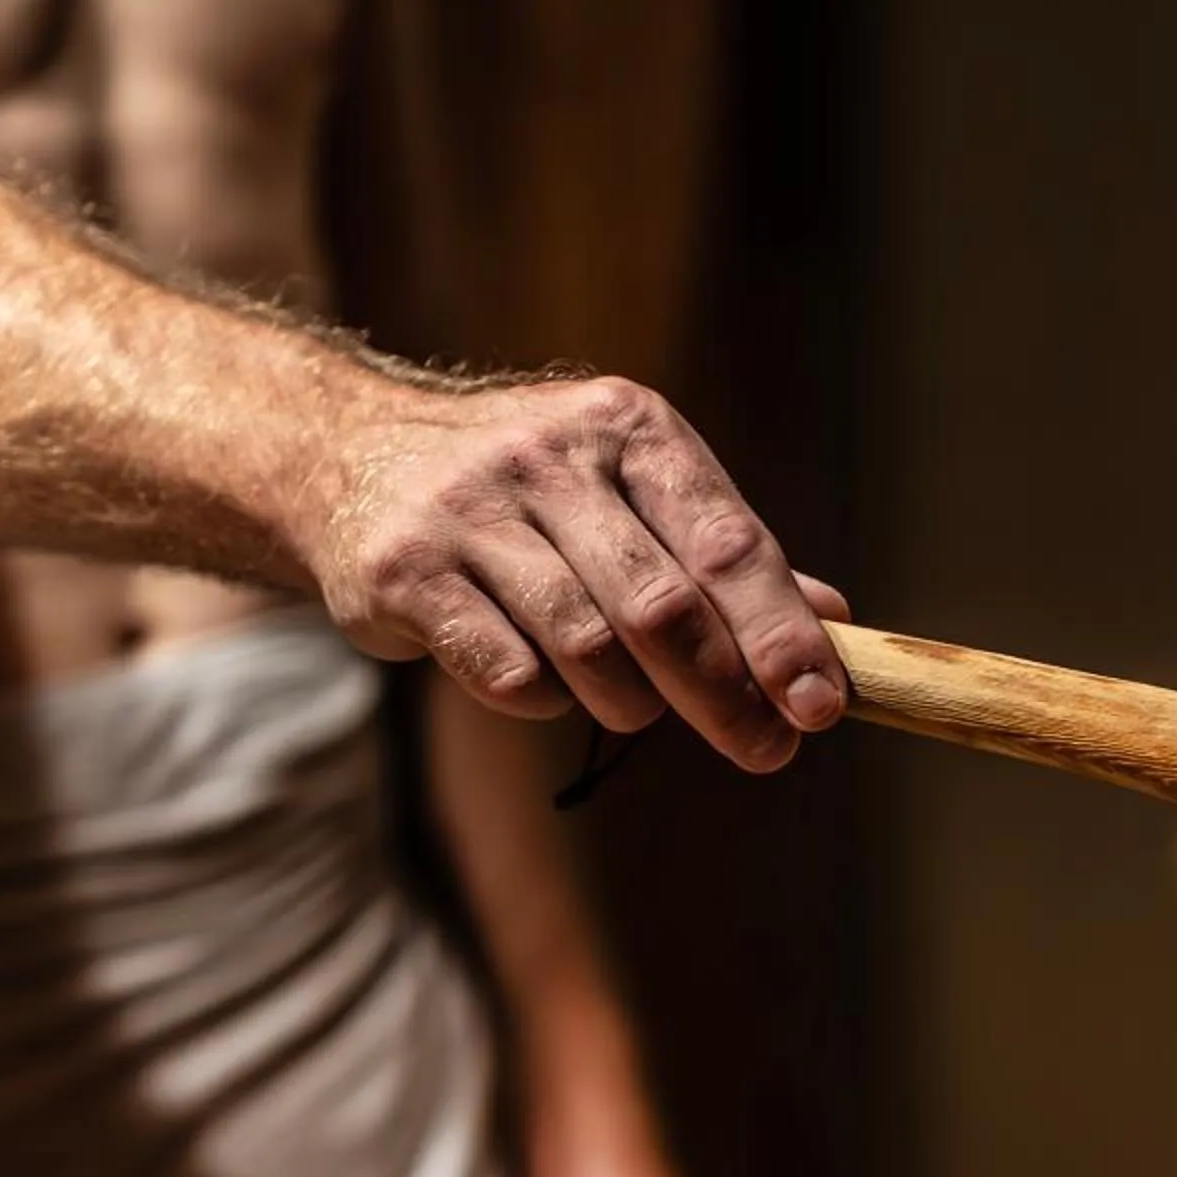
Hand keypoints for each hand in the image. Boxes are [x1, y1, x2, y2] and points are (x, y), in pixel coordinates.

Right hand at [309, 372, 854, 770]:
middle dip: (724, 695)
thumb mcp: (627, 486)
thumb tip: (834, 622)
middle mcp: (549, 457)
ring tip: (634, 704)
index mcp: (626, 427)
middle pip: (662, 608)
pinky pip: (508, 673)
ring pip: (588, 649)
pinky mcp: (406, 573)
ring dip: (630, 701)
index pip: (726, 545)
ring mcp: (470, 513)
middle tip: (763, 748)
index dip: (780, 636)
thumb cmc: (524, 487)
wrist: (343, 453)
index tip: (822, 707)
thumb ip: (721, 552)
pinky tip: (545, 679)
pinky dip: (545, 698)